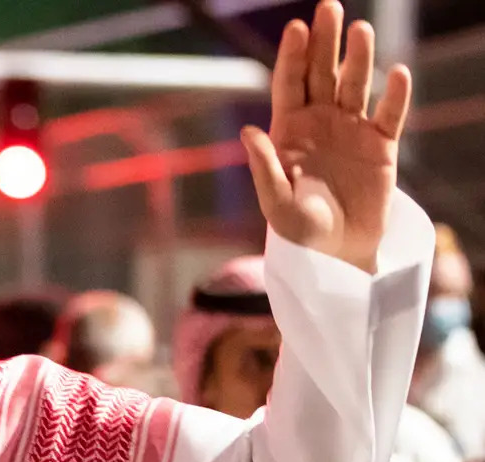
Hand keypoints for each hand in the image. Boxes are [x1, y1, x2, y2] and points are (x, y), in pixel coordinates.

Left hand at [241, 0, 411, 273]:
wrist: (338, 252)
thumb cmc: (299, 230)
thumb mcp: (276, 203)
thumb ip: (264, 167)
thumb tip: (248, 130)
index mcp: (288, 130)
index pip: (289, 84)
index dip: (292, 55)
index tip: (296, 27)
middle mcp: (319, 122)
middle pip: (322, 73)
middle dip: (324, 41)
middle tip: (329, 7)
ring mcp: (351, 130)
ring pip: (356, 85)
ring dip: (359, 58)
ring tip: (360, 31)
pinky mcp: (381, 145)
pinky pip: (389, 115)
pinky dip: (396, 96)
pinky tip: (397, 74)